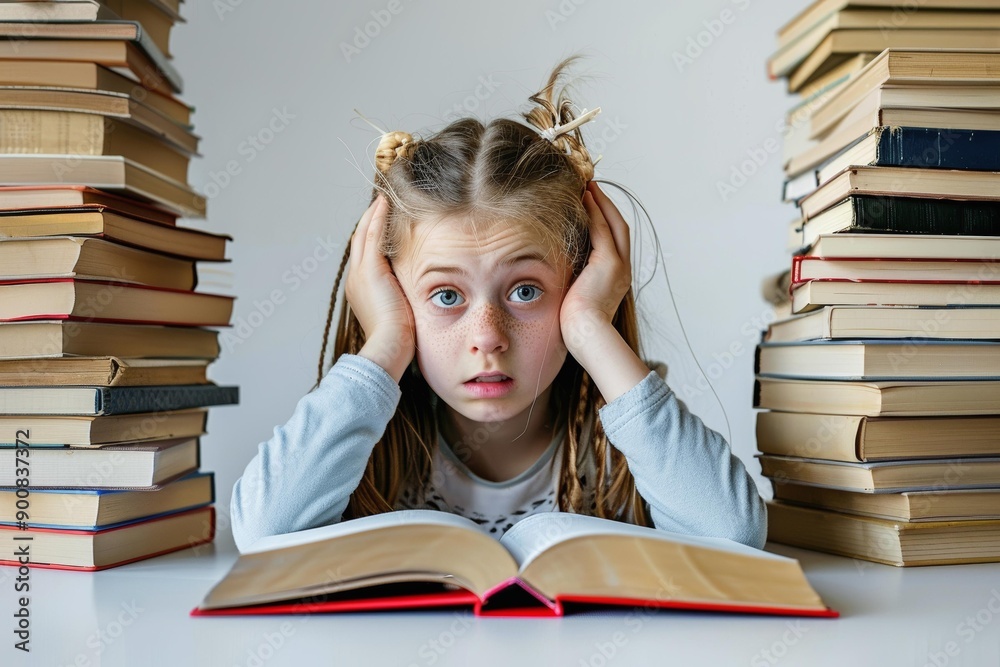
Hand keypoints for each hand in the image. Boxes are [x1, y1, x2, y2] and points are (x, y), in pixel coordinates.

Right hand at [345, 194, 415, 380]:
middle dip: (369, 222)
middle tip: (380, 204)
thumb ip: (403, 299)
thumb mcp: (400, 314)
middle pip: (359, 241)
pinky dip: (378, 217)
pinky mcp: (370, 270)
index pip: (365, 257)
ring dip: (373, 215)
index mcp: (361, 291)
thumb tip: (417, 295)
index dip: (371, 239)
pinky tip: (385, 203)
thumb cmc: (399, 339)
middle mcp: (355, 279)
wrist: (389, 347)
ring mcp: (360, 273)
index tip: (381, 225)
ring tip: (383, 199)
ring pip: (363, 234)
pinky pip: (372, 235)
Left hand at [560, 181, 631, 355]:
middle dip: (607, 206)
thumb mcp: (576, 298)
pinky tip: (584, 199)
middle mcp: (623, 269)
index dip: (606, 220)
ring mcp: (619, 265)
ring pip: (614, 224)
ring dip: (601, 203)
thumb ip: (574, 282)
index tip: (592, 204)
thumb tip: (559, 275)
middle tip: (592, 188)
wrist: (587, 335)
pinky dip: (594, 212)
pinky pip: (602, 230)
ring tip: (588, 188)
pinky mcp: (609, 262)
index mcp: (616, 278)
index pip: (615, 241)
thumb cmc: (577, 325)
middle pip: (620, 227)